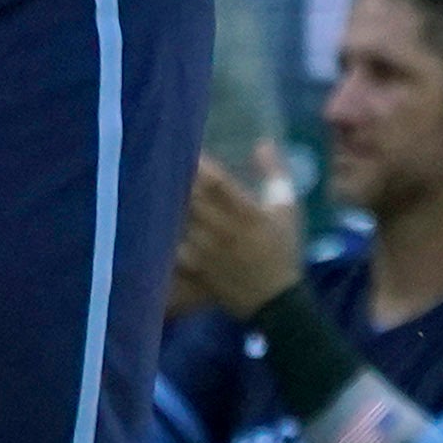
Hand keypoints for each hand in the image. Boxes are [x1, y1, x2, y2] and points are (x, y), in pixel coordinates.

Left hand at [172, 143, 310, 318]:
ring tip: (155, 184)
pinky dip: (164, 232)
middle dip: (178, 179)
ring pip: (179, 219)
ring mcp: (205, 250)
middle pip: (191, 197)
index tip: (188, 148)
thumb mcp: (287, 208)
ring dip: (169, 201)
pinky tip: (156, 219)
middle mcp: (222, 229)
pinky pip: (172, 245)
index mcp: (246, 213)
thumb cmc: (282, 249)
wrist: (274, 299)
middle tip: (165, 160)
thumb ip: (275, 174)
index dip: (200, 163)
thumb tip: (263, 143)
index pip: (216, 181)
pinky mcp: (194, 267)